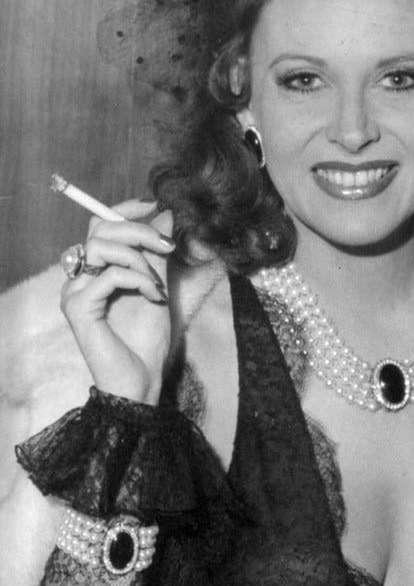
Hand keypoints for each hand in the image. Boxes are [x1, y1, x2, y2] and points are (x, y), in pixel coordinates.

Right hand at [60, 199, 175, 404]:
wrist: (142, 380)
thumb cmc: (148, 340)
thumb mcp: (159, 286)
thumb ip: (158, 254)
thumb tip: (164, 215)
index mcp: (95, 271)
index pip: (101, 226)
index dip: (125, 210)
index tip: (154, 205)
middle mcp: (79, 278)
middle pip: (99, 230)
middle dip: (138, 230)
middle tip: (167, 246)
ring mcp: (74, 292)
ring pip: (101, 247)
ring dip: (139, 259)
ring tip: (159, 284)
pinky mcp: (76, 307)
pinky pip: (109, 274)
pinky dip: (138, 279)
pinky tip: (155, 296)